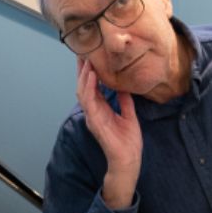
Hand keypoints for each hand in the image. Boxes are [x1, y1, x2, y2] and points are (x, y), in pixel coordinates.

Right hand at [76, 56, 140, 206]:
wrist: (128, 160)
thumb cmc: (128, 142)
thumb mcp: (129, 115)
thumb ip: (125, 101)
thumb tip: (126, 86)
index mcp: (101, 109)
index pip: (92, 86)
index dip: (90, 71)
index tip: (91, 55)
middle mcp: (94, 111)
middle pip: (83, 86)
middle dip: (82, 69)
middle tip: (83, 51)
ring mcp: (93, 117)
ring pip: (82, 91)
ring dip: (83, 75)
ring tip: (87, 59)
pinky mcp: (95, 122)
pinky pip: (89, 102)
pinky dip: (89, 87)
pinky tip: (92, 75)